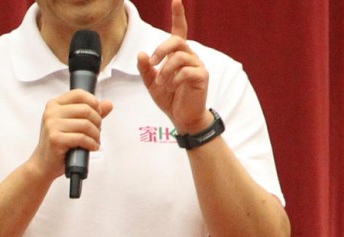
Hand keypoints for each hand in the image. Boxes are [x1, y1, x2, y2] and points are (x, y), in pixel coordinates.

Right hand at [30, 90, 113, 179]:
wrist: (43, 164)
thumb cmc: (58, 143)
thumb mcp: (73, 124)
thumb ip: (90, 112)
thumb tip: (108, 104)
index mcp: (54, 105)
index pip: (79, 94)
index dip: (93, 102)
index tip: (98, 113)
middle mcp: (51, 113)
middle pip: (85, 109)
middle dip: (97, 121)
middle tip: (97, 131)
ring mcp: (52, 126)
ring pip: (85, 124)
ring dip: (96, 135)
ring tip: (95, 141)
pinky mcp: (55, 139)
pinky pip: (82, 138)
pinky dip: (91, 143)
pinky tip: (91, 147)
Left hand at [136, 0, 211, 132]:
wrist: (181, 117)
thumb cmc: (169, 98)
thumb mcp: (151, 83)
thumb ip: (145, 69)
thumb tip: (141, 53)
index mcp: (178, 55)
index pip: (179, 30)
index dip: (178, 15)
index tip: (176, 0)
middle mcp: (190, 56)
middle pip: (176, 41)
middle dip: (161, 50)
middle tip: (153, 64)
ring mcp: (197, 65)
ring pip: (179, 57)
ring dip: (165, 71)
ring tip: (162, 84)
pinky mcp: (202, 77)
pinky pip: (186, 71)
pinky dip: (174, 80)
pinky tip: (172, 88)